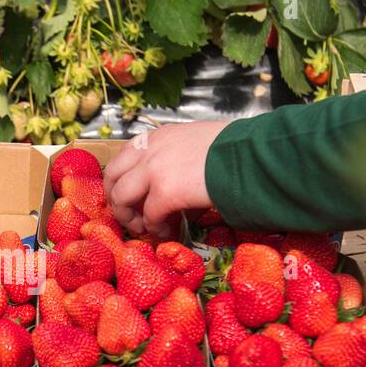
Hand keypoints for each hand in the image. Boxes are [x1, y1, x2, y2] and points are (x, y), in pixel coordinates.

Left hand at [103, 121, 229, 237]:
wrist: (252, 156)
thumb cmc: (236, 151)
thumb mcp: (198, 146)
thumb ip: (178, 163)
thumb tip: (176, 198)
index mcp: (160, 136)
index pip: (124, 156)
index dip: (121, 179)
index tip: (129, 196)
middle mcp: (151, 148)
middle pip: (112, 175)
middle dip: (116, 199)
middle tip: (129, 216)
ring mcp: (155, 169)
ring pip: (121, 196)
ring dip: (129, 217)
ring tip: (145, 227)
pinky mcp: (165, 192)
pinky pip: (149, 216)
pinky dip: (154, 228)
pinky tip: (166, 230)